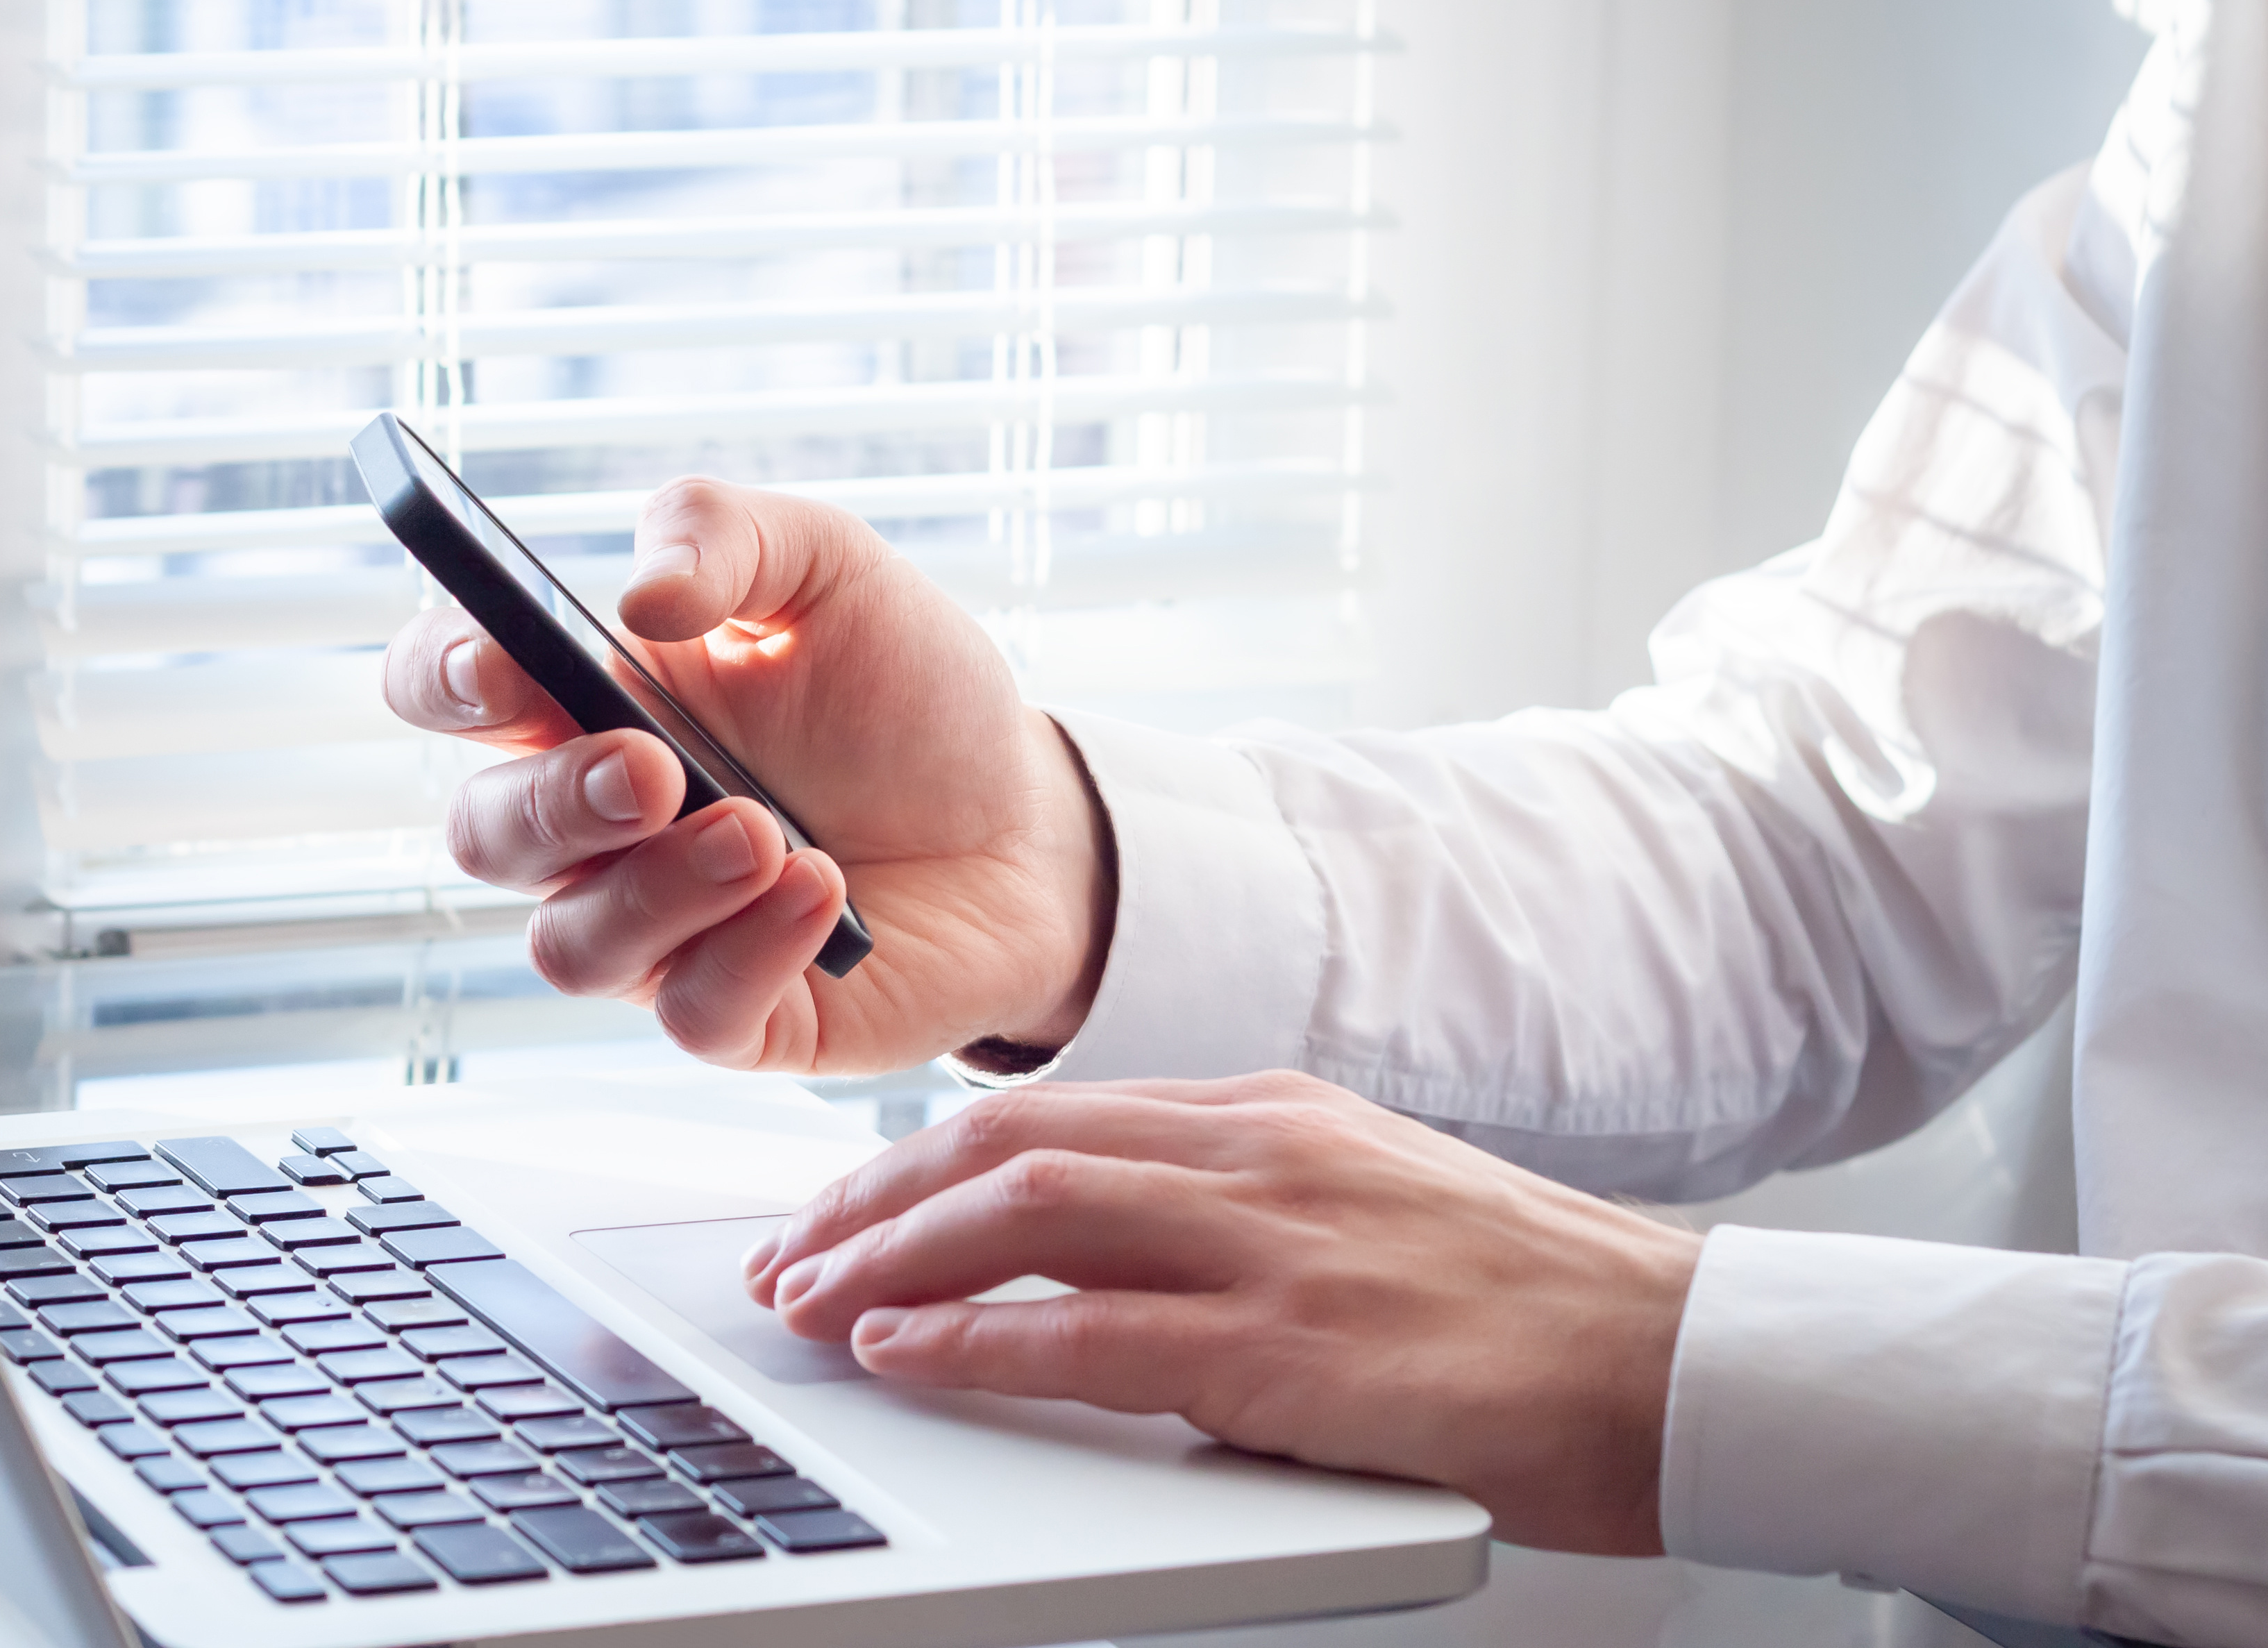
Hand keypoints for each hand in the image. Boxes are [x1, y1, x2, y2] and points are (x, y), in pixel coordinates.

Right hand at [379, 479, 1112, 1076]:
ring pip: (573, 944)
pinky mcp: (733, 1016)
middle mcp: (594, 826)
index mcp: (583, 702)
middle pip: (485, 835)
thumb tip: (640, 593)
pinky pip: (689, 1012)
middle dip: (551, 805)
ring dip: (662, 888)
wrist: (1023, 818)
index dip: (440, 676)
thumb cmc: (903, 693)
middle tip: (653, 768)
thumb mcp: (827, 565)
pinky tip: (822, 892)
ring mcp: (656, 930)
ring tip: (768, 832)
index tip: (498, 665)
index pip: (443, 687)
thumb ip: (725, 533)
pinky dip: (750, 949)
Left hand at [743, 1072, 1702, 1552]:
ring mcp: (1278, 1241)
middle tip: (788, 1254)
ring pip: (1028, 1213)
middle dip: (872, 1199)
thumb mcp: (1360, 1217)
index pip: (1046, 1114)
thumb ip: (1235, 1226)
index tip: (841, 1206)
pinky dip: (979, 1343)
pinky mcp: (1301, 1348)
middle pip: (1007, 1144)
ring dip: (892, 1259)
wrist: (1685, 1359)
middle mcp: (1258, 1153)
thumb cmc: (1529, 1308)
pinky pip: (1097, 1333)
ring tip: (810, 1302)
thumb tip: (1109, 1291)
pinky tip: (905, 1355)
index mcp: (1269, 1115)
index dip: (918, 1160)